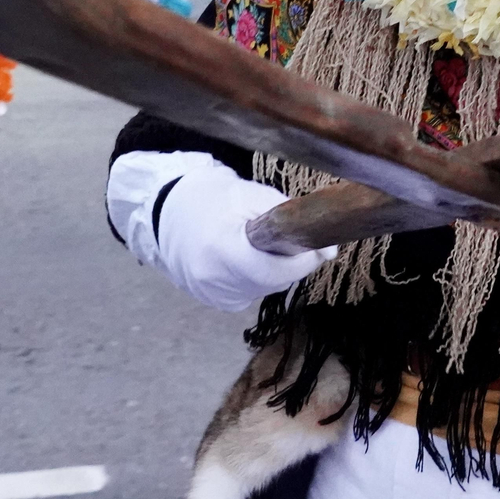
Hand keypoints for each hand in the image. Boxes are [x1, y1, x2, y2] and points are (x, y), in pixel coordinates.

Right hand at [154, 165, 336, 312]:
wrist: (170, 212)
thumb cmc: (214, 198)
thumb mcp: (254, 197)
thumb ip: (292, 221)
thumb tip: (330, 250)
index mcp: (222, 249)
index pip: (276, 271)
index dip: (303, 262)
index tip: (316, 247)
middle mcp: (213, 279)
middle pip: (274, 281)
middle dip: (291, 263)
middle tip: (289, 240)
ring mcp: (211, 294)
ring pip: (265, 289)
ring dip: (274, 270)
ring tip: (260, 244)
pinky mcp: (214, 301)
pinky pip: (251, 293)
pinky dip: (258, 278)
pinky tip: (246, 258)